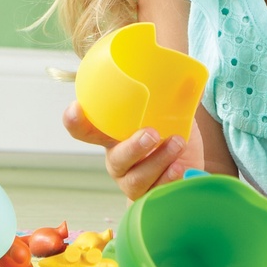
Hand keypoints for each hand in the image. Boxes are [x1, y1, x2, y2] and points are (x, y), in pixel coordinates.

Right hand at [62, 101, 203, 199]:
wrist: (190, 164)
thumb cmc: (173, 132)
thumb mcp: (174, 110)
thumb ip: (172, 94)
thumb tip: (184, 69)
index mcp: (115, 136)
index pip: (87, 130)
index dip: (76, 122)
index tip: (76, 109)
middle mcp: (120, 160)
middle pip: (116, 159)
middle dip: (132, 147)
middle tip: (152, 133)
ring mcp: (134, 181)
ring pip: (136, 179)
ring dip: (158, 160)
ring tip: (177, 143)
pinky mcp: (151, 197)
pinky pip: (155, 193)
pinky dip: (168, 178)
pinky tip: (180, 167)